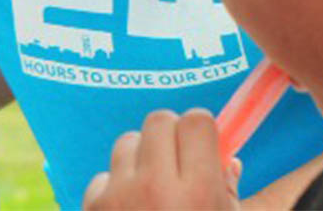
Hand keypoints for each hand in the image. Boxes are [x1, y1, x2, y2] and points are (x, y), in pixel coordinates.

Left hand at [83, 109, 240, 209]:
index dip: (201, 130)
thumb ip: (228, 192)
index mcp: (199, 195)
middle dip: (170, 135)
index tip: (202, 143)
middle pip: (159, 120)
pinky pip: (104, 175)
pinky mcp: (94, 206)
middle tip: (177, 163)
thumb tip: (226, 158)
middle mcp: (157, 189)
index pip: (196, 121)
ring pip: (128, 142)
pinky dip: (116, 189)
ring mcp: (121, 196)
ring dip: (140, 159)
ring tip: (152, 192)